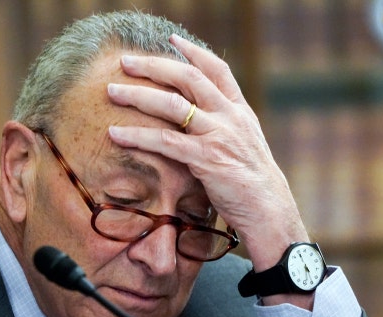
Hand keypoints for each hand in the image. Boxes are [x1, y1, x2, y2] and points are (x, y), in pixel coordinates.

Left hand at [106, 34, 308, 279]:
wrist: (270, 211)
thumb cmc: (252, 183)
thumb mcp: (243, 145)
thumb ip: (222, 127)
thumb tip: (196, 119)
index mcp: (240, 111)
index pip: (218, 69)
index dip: (194, 52)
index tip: (173, 40)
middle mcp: (230, 116)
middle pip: (188, 78)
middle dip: (154, 66)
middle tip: (125, 61)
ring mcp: (219, 135)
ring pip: (172, 104)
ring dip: (137, 95)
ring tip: (112, 91)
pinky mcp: (206, 158)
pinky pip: (165, 141)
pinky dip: (137, 135)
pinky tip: (115, 134)